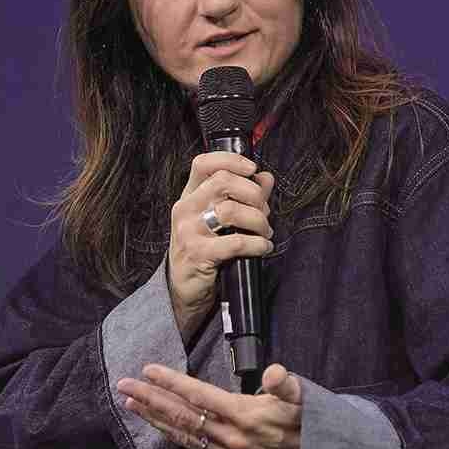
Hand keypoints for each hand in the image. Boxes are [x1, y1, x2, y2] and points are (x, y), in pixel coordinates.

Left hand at [117, 362, 302, 448]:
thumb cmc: (314, 420)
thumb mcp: (306, 397)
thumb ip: (288, 385)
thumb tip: (276, 373)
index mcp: (245, 416)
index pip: (199, 396)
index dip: (172, 382)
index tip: (147, 370)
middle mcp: (231, 437)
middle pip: (183, 415)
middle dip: (151, 399)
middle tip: (123, 384)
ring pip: (183, 433)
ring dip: (155, 418)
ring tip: (130, 403)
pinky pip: (194, 447)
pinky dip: (172, 434)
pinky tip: (160, 426)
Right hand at [168, 152, 274, 343]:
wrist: (183, 288)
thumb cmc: (203, 250)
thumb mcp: (219, 220)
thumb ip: (244, 197)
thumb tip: (266, 178)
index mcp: (190, 196)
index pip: (204, 163)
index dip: (231, 160)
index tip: (252, 169)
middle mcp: (186, 209)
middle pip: (223, 181)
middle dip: (253, 194)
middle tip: (264, 210)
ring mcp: (189, 231)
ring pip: (231, 210)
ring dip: (258, 221)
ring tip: (264, 232)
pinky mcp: (198, 254)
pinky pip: (236, 242)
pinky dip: (257, 244)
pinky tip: (263, 248)